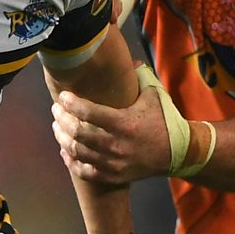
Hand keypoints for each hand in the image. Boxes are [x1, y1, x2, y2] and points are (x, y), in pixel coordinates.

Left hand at [52, 83, 170, 184]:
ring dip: (62, 138)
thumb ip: (138, 77)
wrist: (178, 153)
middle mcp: (116, 145)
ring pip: (77, 152)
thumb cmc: (163, 121)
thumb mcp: (153, 95)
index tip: (62, 96)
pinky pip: (84, 172)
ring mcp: (113, 163)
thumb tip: (125, 57)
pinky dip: (71, 162)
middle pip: (77, 133)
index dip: (71, 103)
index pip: (89, 113)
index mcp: (124, 123)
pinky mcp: (113, 176)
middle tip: (56, 110)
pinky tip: (64, 151)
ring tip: (57, 126)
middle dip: (61, 119)